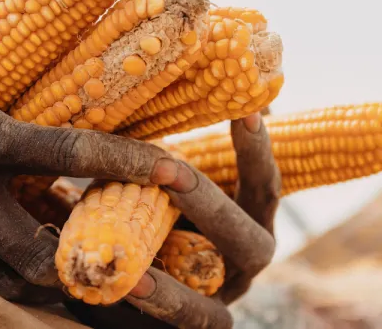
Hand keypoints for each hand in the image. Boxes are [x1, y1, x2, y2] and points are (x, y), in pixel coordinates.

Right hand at [0, 0, 183, 302]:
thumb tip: (23, 14)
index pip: (56, 151)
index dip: (121, 163)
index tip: (176, 174)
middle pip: (37, 255)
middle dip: (99, 269)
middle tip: (160, 276)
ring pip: (4, 281)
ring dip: (65, 291)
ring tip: (124, 299)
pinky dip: (18, 283)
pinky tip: (55, 281)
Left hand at [65, 114, 280, 328]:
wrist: (117, 271)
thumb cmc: (144, 206)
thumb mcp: (151, 174)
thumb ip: (166, 146)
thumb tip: (178, 78)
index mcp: (245, 219)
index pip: (263, 185)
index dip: (258, 152)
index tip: (245, 110)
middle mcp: (241, 262)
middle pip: (250, 241)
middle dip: (211, 207)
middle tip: (172, 174)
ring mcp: (219, 301)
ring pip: (218, 304)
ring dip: (180, 278)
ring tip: (142, 253)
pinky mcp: (194, 327)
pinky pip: (188, 325)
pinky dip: (162, 306)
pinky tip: (128, 286)